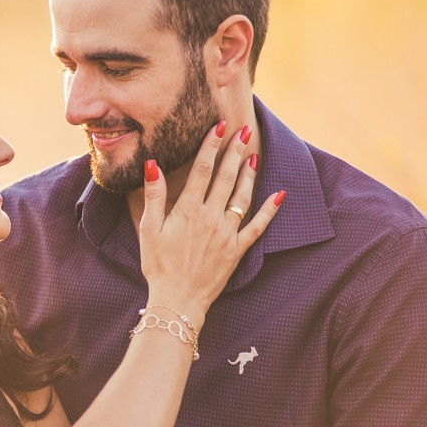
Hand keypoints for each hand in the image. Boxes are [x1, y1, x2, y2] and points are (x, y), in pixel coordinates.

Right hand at [138, 122, 281, 327]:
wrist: (177, 300)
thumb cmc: (158, 265)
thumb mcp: (148, 229)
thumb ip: (154, 195)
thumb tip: (153, 164)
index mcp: (188, 211)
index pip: (202, 170)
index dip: (211, 145)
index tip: (219, 126)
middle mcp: (211, 218)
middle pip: (225, 178)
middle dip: (234, 152)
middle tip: (242, 131)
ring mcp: (227, 234)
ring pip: (242, 197)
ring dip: (248, 174)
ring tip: (253, 154)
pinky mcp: (237, 250)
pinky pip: (257, 227)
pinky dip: (269, 210)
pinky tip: (279, 195)